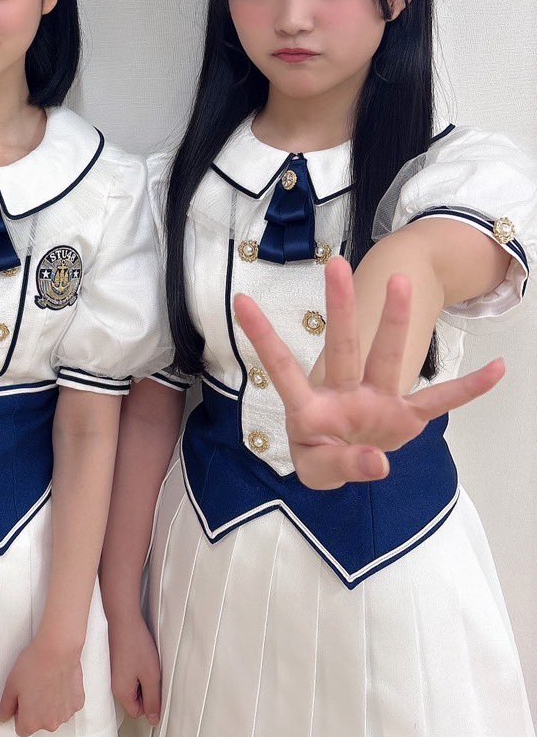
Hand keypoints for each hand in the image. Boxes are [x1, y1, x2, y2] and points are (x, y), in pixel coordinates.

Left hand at [0, 634, 84, 735]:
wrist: (57, 650)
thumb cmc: (35, 665)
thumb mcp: (11, 685)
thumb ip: (6, 706)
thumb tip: (4, 716)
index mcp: (32, 722)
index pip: (22, 729)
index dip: (19, 714)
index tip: (21, 701)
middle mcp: (50, 724)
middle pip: (39, 723)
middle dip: (35, 710)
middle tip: (33, 688)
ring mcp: (66, 714)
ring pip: (54, 714)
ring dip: (50, 705)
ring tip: (46, 683)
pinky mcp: (77, 703)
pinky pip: (67, 706)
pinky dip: (63, 698)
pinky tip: (58, 683)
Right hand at [108, 610, 161, 724]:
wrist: (123, 619)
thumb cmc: (136, 645)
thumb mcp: (151, 676)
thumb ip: (153, 700)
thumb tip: (153, 720)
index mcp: (121, 693)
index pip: (137, 712)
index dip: (150, 704)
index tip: (157, 688)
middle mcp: (114, 685)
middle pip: (134, 700)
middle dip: (146, 690)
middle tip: (153, 673)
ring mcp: (113, 673)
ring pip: (132, 685)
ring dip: (142, 678)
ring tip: (148, 662)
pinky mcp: (115, 662)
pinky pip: (128, 674)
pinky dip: (137, 668)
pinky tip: (141, 656)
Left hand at [234, 256, 504, 489]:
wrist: (350, 467)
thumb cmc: (322, 458)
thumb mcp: (318, 472)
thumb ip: (343, 467)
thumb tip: (378, 461)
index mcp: (310, 408)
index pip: (282, 369)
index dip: (262, 337)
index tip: (240, 303)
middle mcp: (344, 393)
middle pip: (342, 346)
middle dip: (340, 308)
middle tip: (336, 264)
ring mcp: (378, 400)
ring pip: (386, 356)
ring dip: (395, 323)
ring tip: (404, 282)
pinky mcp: (407, 416)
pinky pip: (441, 401)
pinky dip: (469, 388)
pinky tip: (497, 369)